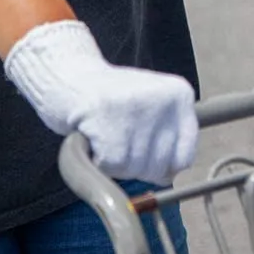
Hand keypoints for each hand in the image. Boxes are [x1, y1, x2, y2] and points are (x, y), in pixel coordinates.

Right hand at [4, 20, 198, 185]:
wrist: (69, 76)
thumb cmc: (110, 98)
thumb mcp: (150, 107)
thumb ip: (166, 139)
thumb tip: (169, 177)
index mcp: (180, 94)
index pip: (185, 156)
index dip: (161, 165)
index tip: (142, 151)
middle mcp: (165, 100)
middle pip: (159, 167)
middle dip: (135, 164)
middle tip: (117, 137)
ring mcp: (138, 110)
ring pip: (135, 169)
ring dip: (116, 163)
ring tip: (105, 133)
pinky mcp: (111, 123)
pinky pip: (113, 167)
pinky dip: (99, 160)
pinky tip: (94, 137)